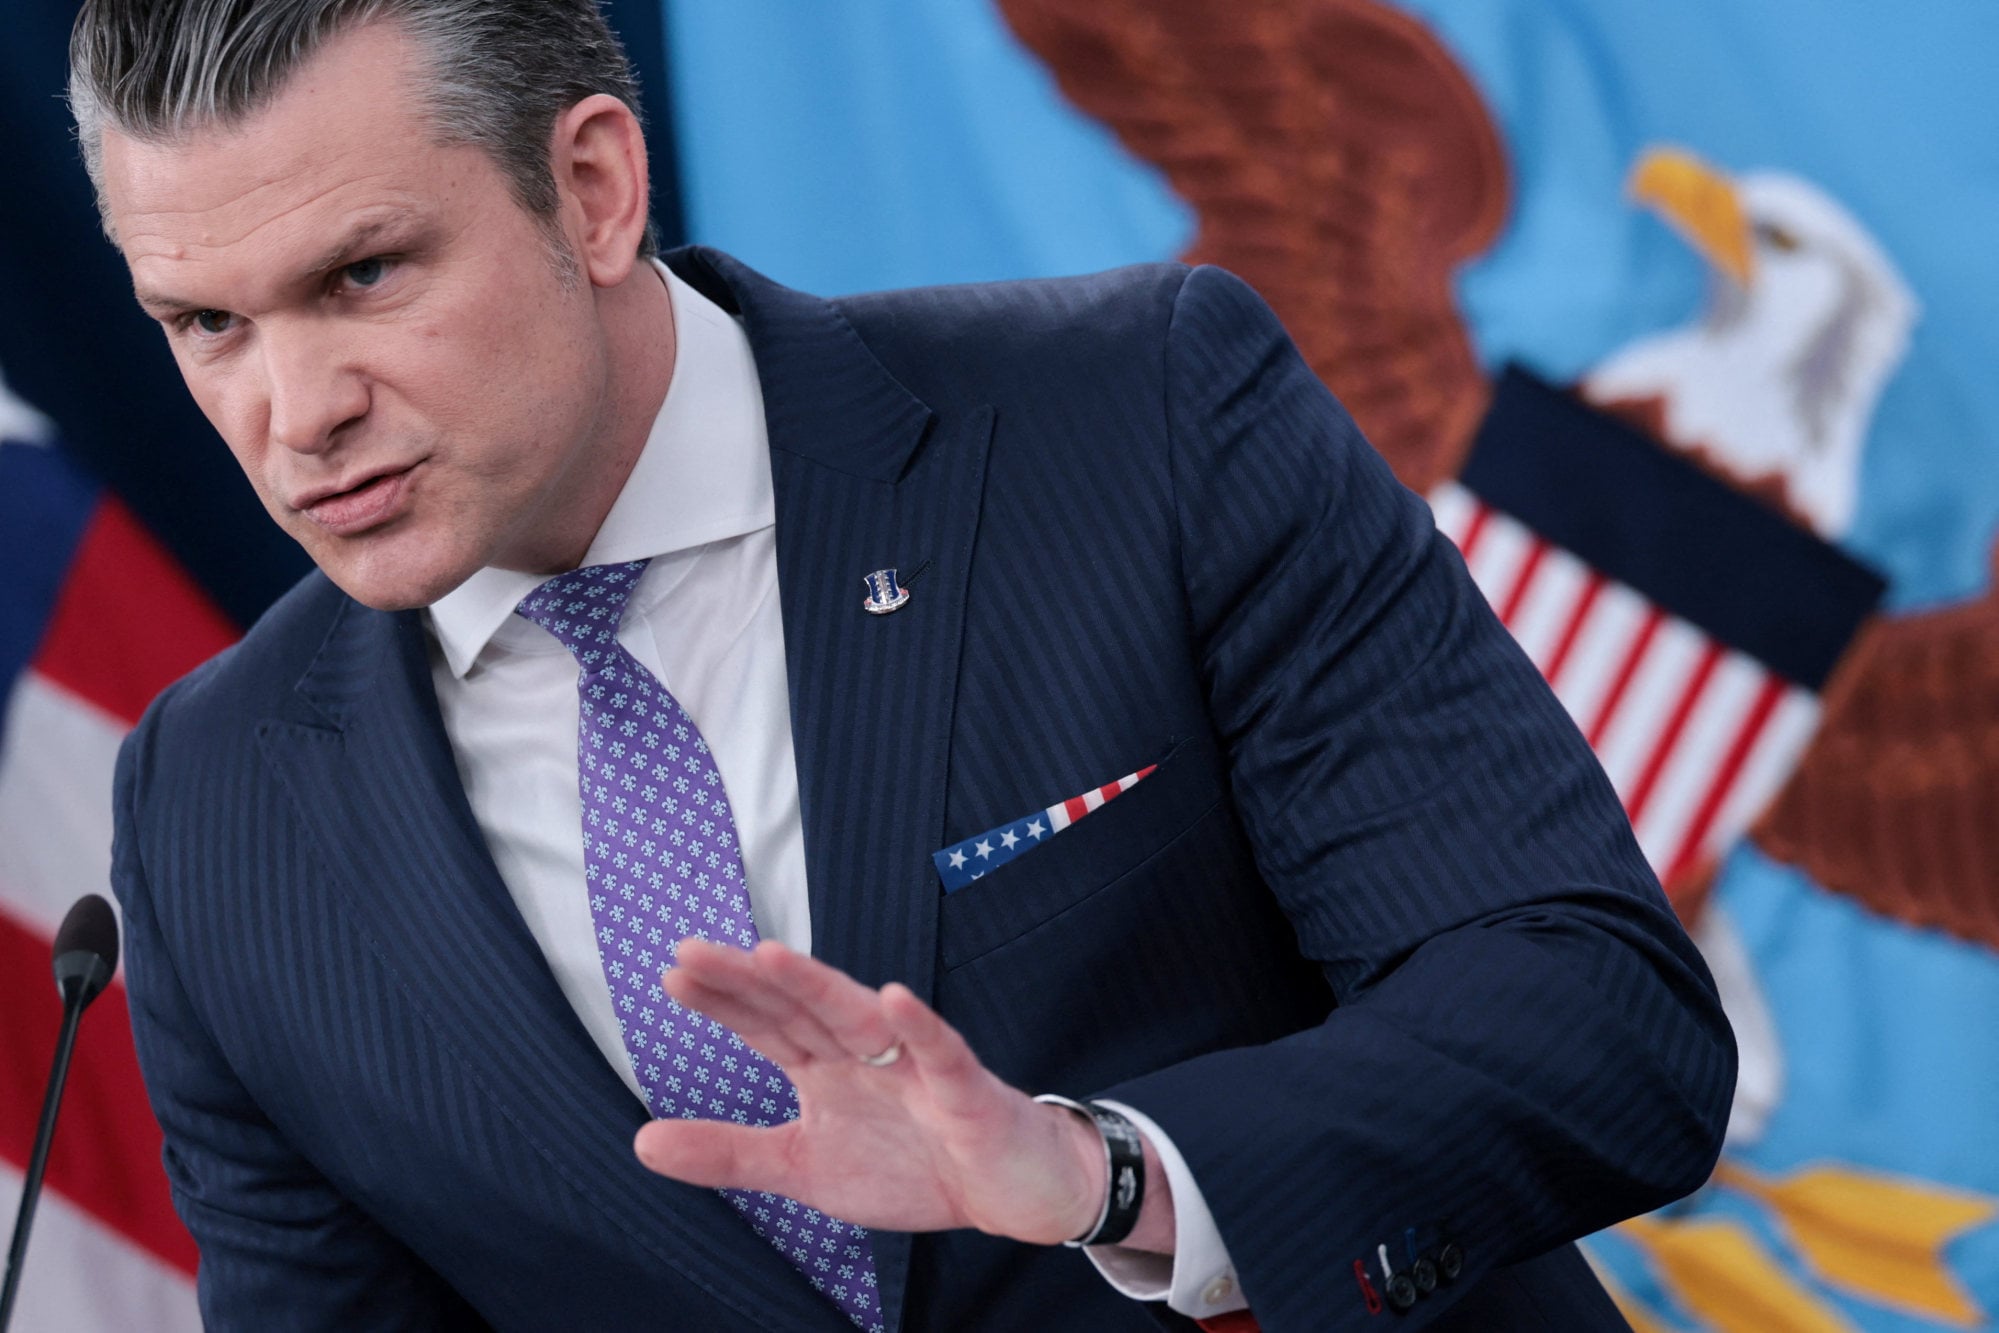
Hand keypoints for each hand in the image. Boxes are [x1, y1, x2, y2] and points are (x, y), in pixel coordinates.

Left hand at [632, 939, 1169, 1248]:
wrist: (1010, 1191)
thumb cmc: (915, 1164)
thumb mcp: (804, 1168)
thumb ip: (729, 1152)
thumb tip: (640, 1142)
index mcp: (826, 1068)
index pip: (767, 1024)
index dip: (724, 1001)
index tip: (673, 973)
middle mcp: (865, 1053)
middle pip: (802, 1007)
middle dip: (751, 981)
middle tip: (694, 950)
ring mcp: (915, 1066)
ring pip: (860, 1018)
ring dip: (819, 987)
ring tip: (772, 957)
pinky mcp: (964, 1089)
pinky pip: (940, 1052)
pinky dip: (918, 1026)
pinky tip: (892, 999)